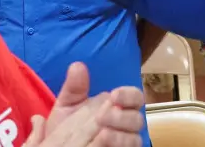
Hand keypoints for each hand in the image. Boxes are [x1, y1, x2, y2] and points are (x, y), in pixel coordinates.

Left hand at [31, 62, 145, 146]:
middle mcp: (125, 125)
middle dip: (123, 117)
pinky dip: (118, 145)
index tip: (113, 95)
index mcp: (118, 106)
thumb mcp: (67, 106)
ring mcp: (123, 141)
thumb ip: (74, 87)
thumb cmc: (66, 127)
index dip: (129, 95)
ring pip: (135, 138)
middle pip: (138, 118)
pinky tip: (103, 141)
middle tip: (102, 116)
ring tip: (102, 133)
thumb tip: (77, 65)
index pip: (135, 97)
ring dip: (121, 136)